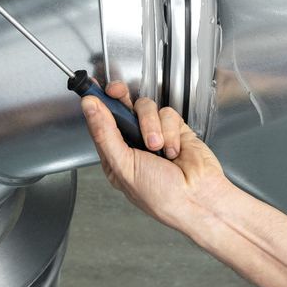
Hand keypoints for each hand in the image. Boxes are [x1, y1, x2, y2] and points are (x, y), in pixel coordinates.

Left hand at [80, 80, 233, 230]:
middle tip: (116, 92)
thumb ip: (104, 133)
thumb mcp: (123, 165)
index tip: (91, 88)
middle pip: (121, 107)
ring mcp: (155, 134)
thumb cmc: (160, 195)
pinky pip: (168, 114)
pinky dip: (171, 131)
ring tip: (157, 147)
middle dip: (119, 97)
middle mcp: (133, 143)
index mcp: (115, 155)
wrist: (197, 199)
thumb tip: (89, 106)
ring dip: (151, 126)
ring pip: (145, 107)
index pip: (100, 122)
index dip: (96, 104)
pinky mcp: (176, 130)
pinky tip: (174, 150)